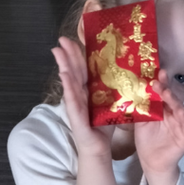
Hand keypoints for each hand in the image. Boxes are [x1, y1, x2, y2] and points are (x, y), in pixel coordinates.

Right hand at [50, 36, 111, 161]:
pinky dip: (67, 85)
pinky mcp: (75, 114)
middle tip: (62, 38)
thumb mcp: (112, 101)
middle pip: (74, 70)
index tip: (76, 37)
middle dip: (67, 54)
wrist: (99, 147)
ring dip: (63, 64)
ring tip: (58, 50)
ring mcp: (75, 103)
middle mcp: (80, 94)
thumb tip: (125, 69)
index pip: (84, 67)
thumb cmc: (104, 125)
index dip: (79, 53)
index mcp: (89, 89)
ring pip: (70, 80)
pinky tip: (64, 74)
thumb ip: (114, 86)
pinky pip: (71, 97)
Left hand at [133, 69, 183, 178]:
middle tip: (159, 78)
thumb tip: (132, 92)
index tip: (153, 75)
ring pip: (179, 108)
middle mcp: (173, 113)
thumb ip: (140, 110)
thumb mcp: (141, 124)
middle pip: (171, 97)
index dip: (159, 84)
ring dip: (173, 99)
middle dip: (166, 88)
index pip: (161, 94)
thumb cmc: (147, 143)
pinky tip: (179, 110)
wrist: (152, 163)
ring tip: (166, 92)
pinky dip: (183, 116)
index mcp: (163, 109)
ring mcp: (181, 122)